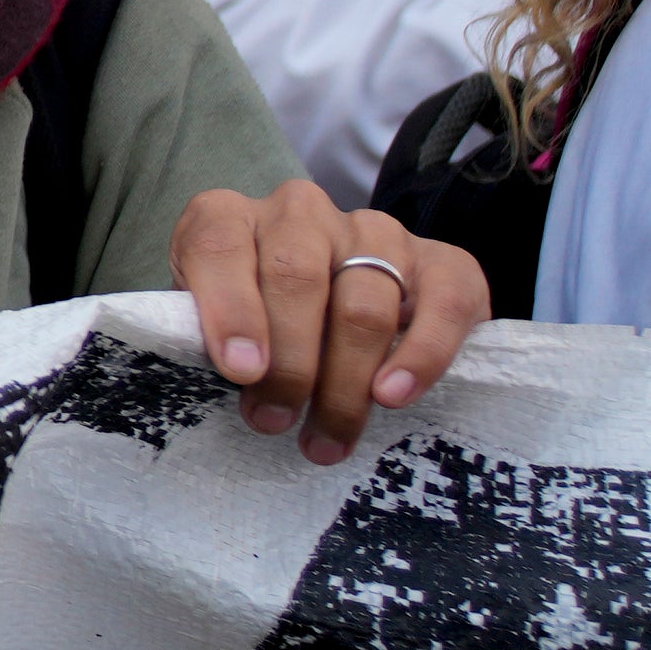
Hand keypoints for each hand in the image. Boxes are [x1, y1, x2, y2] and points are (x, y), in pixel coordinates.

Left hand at [168, 182, 491, 464]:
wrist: (334, 306)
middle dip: (287, 362)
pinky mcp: (442, 262)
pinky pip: (442, 305)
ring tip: (326, 437)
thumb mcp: (209, 324)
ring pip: (362, 304)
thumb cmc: (253, 325)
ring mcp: (375, 231)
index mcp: (229, 217)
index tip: (240, 371)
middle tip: (275, 420)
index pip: (218, 245)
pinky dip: (420, 355)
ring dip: (343, 382)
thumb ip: (207, 337)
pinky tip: (393, 397)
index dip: (229, 308)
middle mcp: (300, 212)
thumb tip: (237, 376)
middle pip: (297, 277)